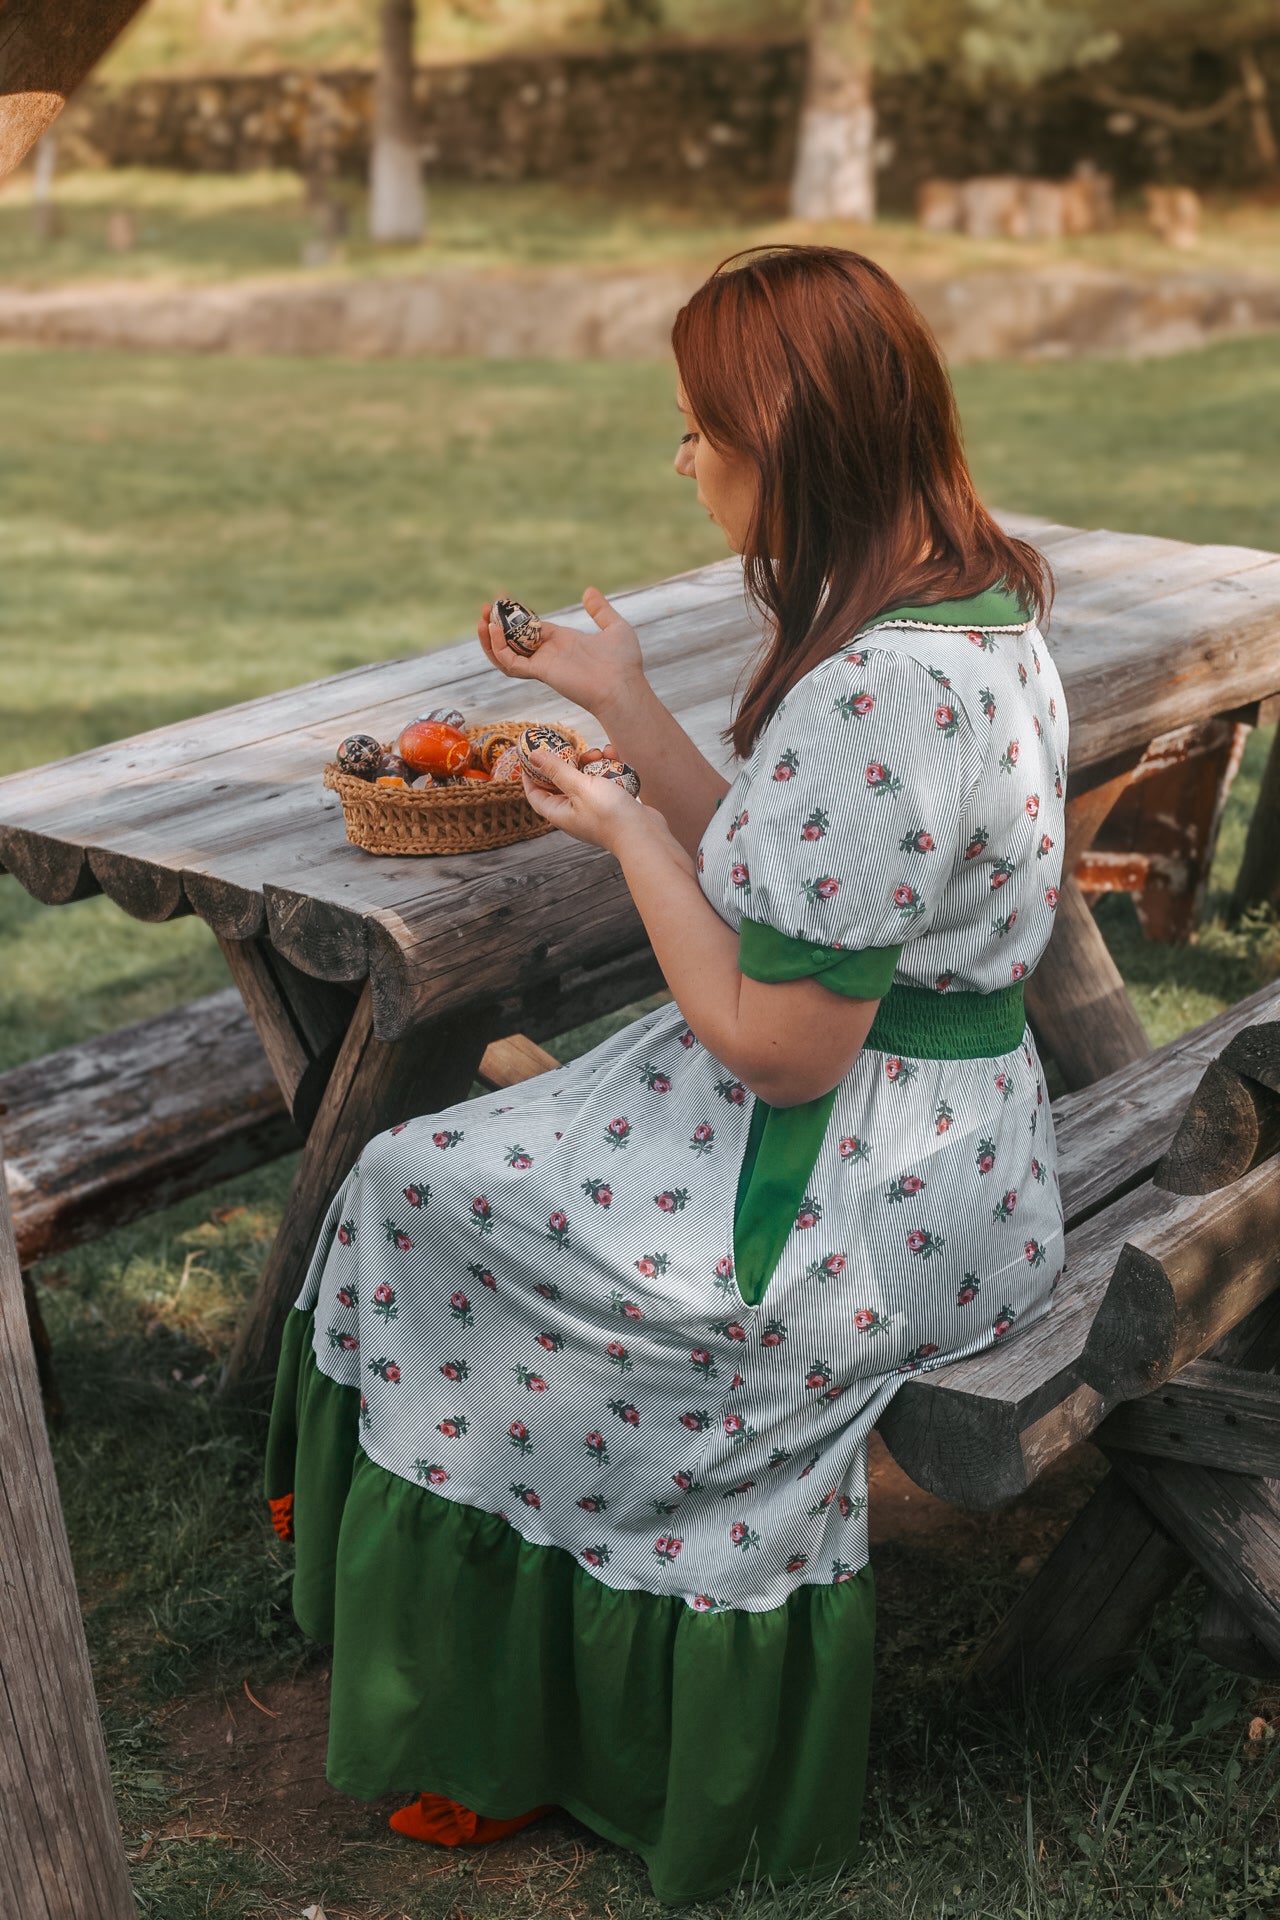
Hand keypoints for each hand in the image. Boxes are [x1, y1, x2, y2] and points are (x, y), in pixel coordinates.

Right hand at [477, 587, 646, 722]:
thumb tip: (589, 591)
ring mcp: (543, 665)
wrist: (624, 686)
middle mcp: (549, 654)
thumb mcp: (614, 627)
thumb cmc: (624, 663)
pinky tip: (494, 630)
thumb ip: (600, 610)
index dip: (515, 615)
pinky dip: (499, 649)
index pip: (530, 628)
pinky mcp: (541, 673)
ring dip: (490, 639)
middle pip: (513, 640)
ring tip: (482, 619)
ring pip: (506, 654)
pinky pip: (511, 663)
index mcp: (562, 642)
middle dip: (497, 625)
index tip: (503, 598)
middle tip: (486, 608)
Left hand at [520, 750, 652, 855]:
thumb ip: (556, 769)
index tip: (531, 755)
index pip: (536, 794)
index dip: (530, 775)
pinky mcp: (612, 804)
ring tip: (601, 752)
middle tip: (574, 748)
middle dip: (568, 762)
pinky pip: (605, 782)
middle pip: (563, 782)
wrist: (644, 834)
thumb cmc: (609, 814)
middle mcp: (574, 812)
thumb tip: (533, 756)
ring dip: (592, 762)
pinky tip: (614, 756)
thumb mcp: (579, 786)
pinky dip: (608, 768)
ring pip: (586, 779)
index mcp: (560, 812)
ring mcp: (594, 809)